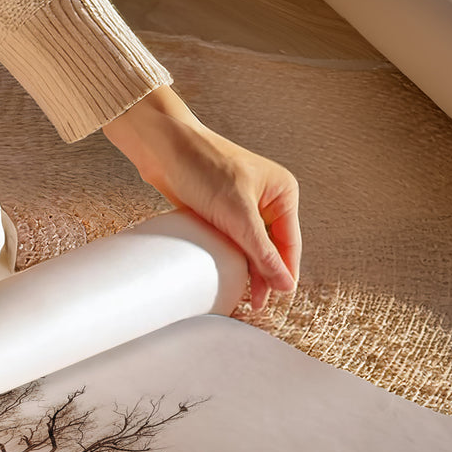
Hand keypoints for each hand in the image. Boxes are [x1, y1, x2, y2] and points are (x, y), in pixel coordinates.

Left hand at [103, 85, 300, 310]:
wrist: (162, 147)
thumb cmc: (203, 166)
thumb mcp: (238, 215)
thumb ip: (263, 253)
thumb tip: (285, 285)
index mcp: (283, 193)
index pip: (289, 243)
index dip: (283, 274)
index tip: (276, 301)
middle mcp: (267, 199)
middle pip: (271, 247)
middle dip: (265, 275)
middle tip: (255, 304)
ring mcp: (243, 205)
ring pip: (251, 246)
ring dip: (247, 270)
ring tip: (241, 298)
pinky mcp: (220, 210)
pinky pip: (231, 241)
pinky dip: (230, 258)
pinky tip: (227, 276)